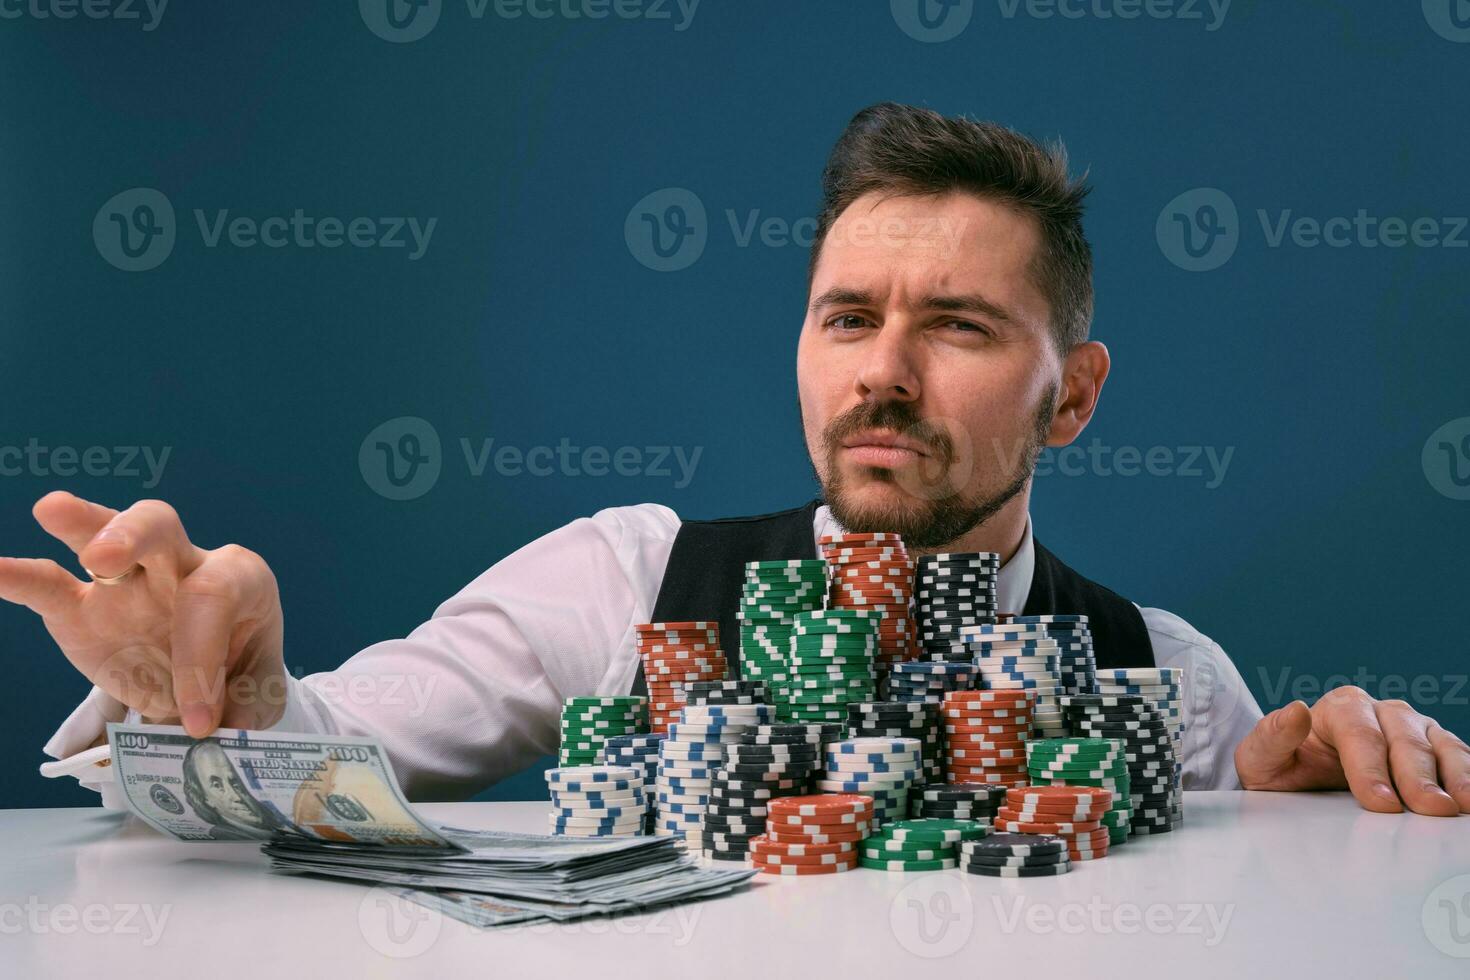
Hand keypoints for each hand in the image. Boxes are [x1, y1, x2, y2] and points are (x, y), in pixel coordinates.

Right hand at [0, 491, 284, 737]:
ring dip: (80, 524)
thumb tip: (224, 729)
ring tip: (52, 510)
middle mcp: (183, 565)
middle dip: (132, 535)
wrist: (212, 688)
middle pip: (160, 527)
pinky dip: (20, 579)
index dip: (202, 660)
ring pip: (105, 536)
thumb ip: (249, 707)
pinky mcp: (83, 610)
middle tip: (104, 558)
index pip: (214, 597)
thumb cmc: (241, 676)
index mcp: (238, 578)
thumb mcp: (261, 694)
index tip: (198, 722)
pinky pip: (49, 588)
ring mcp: (128, 583)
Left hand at [1234, 686, 1469, 815]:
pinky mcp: (1436, 748)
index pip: (1359, 734)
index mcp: (1340, 708)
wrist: (1299, 774)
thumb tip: (1295, 710)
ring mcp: (1413, 728)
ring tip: (1460, 806)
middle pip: (1404, 740)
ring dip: (1453, 776)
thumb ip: (1272, 736)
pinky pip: (1458, 757)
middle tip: (1429, 810)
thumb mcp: (1260, 758)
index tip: (1381, 802)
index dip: (1371, 768)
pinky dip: (1468, 777)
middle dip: (1416, 778)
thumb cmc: (1282, 767)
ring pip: (1438, 746)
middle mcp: (1382, 711)